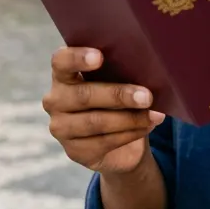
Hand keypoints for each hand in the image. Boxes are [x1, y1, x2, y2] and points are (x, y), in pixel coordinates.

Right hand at [42, 46, 166, 174]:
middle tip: (147, 96)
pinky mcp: (73, 151)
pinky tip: (147, 126)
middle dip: (119, 95)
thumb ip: (121, 72)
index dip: (77, 58)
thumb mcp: (116, 81)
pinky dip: (130, 133)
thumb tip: (149, 72)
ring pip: (96, 122)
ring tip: (154, 115)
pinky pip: (104, 142)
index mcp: (63, 74)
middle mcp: (55, 100)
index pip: (61, 61)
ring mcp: (61, 128)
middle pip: (84, 95)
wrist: (118, 142)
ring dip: (130, 118)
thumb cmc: (116, 99)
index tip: (100, 57)